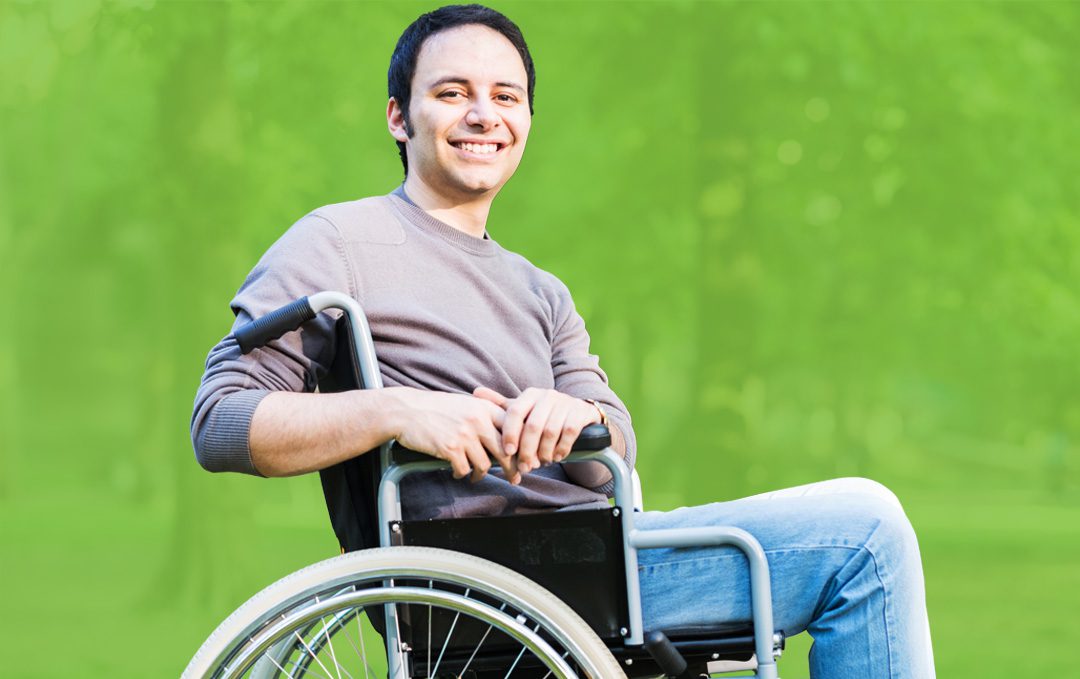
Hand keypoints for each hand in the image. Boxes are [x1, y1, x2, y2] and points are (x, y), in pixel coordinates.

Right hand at [388, 388, 519, 483]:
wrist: (407, 410)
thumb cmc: (437, 408)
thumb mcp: (466, 403)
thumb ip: (486, 415)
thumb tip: (508, 435)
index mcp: (485, 408)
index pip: (514, 430)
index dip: (523, 447)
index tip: (525, 459)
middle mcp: (478, 421)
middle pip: (506, 451)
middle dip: (512, 469)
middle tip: (515, 478)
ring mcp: (464, 435)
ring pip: (485, 465)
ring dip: (481, 474)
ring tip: (476, 476)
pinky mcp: (450, 448)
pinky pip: (464, 470)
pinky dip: (462, 475)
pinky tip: (458, 474)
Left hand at [473, 386, 601, 474]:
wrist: (578, 412)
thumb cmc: (543, 414)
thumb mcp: (524, 410)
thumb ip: (501, 405)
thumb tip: (475, 393)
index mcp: (530, 394)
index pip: (515, 412)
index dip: (510, 433)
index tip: (508, 452)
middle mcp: (547, 395)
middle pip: (533, 426)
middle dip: (527, 450)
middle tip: (524, 468)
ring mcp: (565, 403)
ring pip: (551, 432)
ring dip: (544, 452)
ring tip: (540, 464)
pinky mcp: (579, 412)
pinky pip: (568, 433)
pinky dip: (561, 449)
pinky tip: (556, 457)